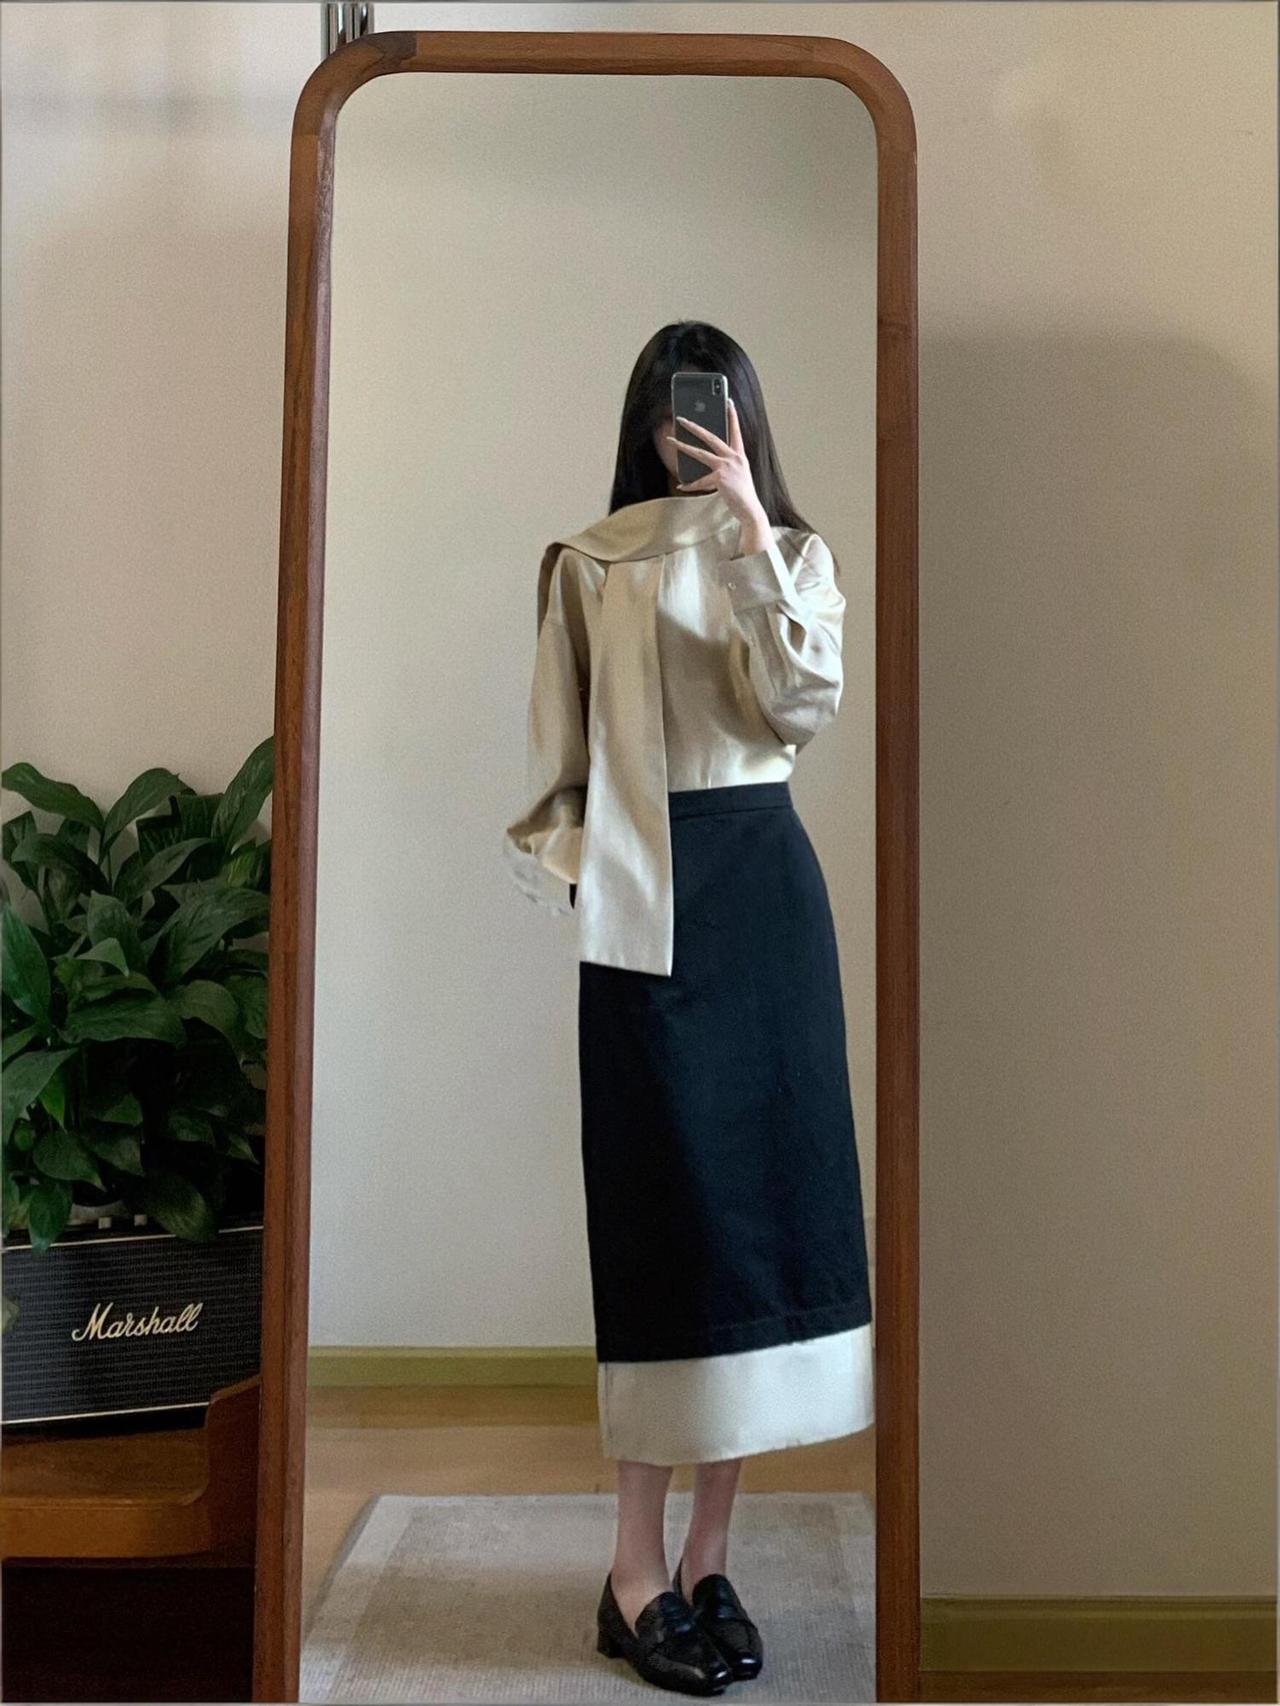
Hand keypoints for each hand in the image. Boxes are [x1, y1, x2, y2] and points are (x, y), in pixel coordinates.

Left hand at [666, 399, 766, 527]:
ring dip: (683, 446)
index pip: (736, 431)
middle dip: (695, 427)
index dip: (732, 416)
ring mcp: (726, 467)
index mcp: (740, 455)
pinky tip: (681, 485)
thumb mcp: (738, 474)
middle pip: (711, 437)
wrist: (750, 509)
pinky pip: (699, 481)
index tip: (728, 402)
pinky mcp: (720, 478)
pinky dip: (690, 484)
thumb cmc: (743, 494)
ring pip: (700, 453)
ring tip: (671, 440)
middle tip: (682, 419)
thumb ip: (726, 464)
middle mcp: (734, 457)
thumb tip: (707, 459)